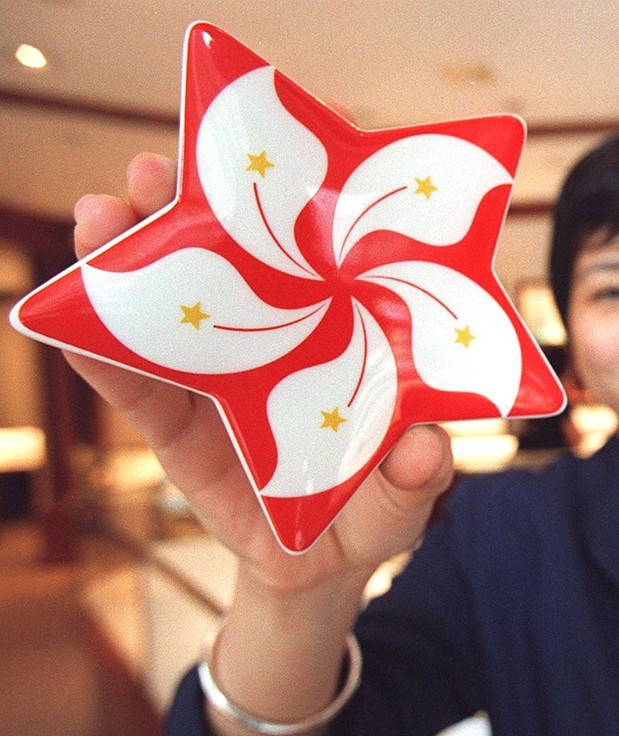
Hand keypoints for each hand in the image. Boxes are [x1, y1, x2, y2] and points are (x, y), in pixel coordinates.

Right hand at [67, 152, 455, 593]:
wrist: (325, 568)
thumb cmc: (378, 502)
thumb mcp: (410, 492)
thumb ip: (421, 475)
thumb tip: (424, 452)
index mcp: (332, 329)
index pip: (303, 253)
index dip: (277, 203)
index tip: (257, 157)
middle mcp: (271, 337)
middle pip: (221, 261)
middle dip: (184, 208)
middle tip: (156, 170)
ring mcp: (217, 379)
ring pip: (164, 309)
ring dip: (124, 260)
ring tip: (100, 218)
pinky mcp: (176, 432)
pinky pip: (135, 389)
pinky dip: (98, 355)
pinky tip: (68, 324)